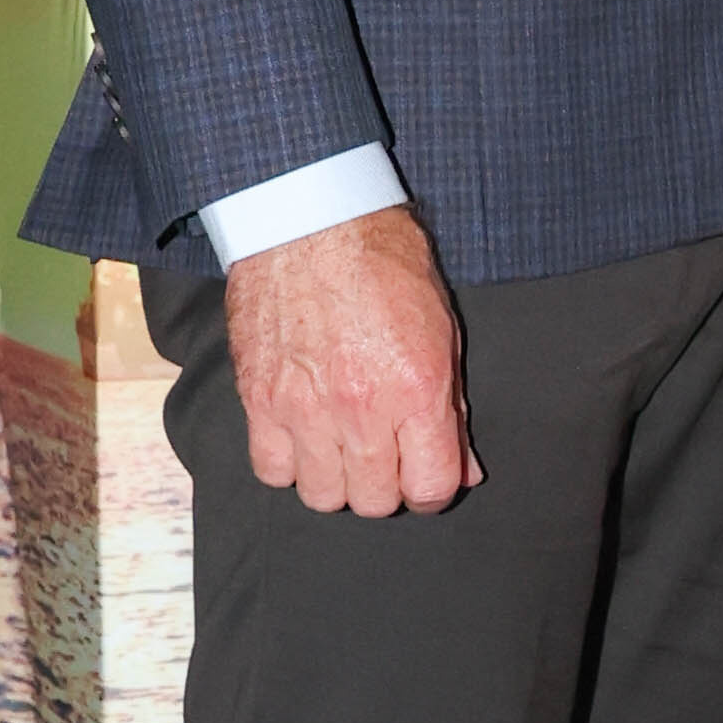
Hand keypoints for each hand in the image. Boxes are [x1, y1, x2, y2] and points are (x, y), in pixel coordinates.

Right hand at [225, 208, 471, 513]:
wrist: (311, 221)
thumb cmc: (384, 264)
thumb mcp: (442, 332)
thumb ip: (451, 409)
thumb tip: (463, 470)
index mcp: (416, 390)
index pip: (430, 488)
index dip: (434, 490)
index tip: (427, 476)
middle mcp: (361, 409)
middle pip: (375, 500)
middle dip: (387, 487)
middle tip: (386, 456)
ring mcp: (304, 408)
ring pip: (322, 495)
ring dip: (337, 481)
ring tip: (343, 448)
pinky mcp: (258, 399)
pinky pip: (272, 470)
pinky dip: (290, 464)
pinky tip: (304, 438)